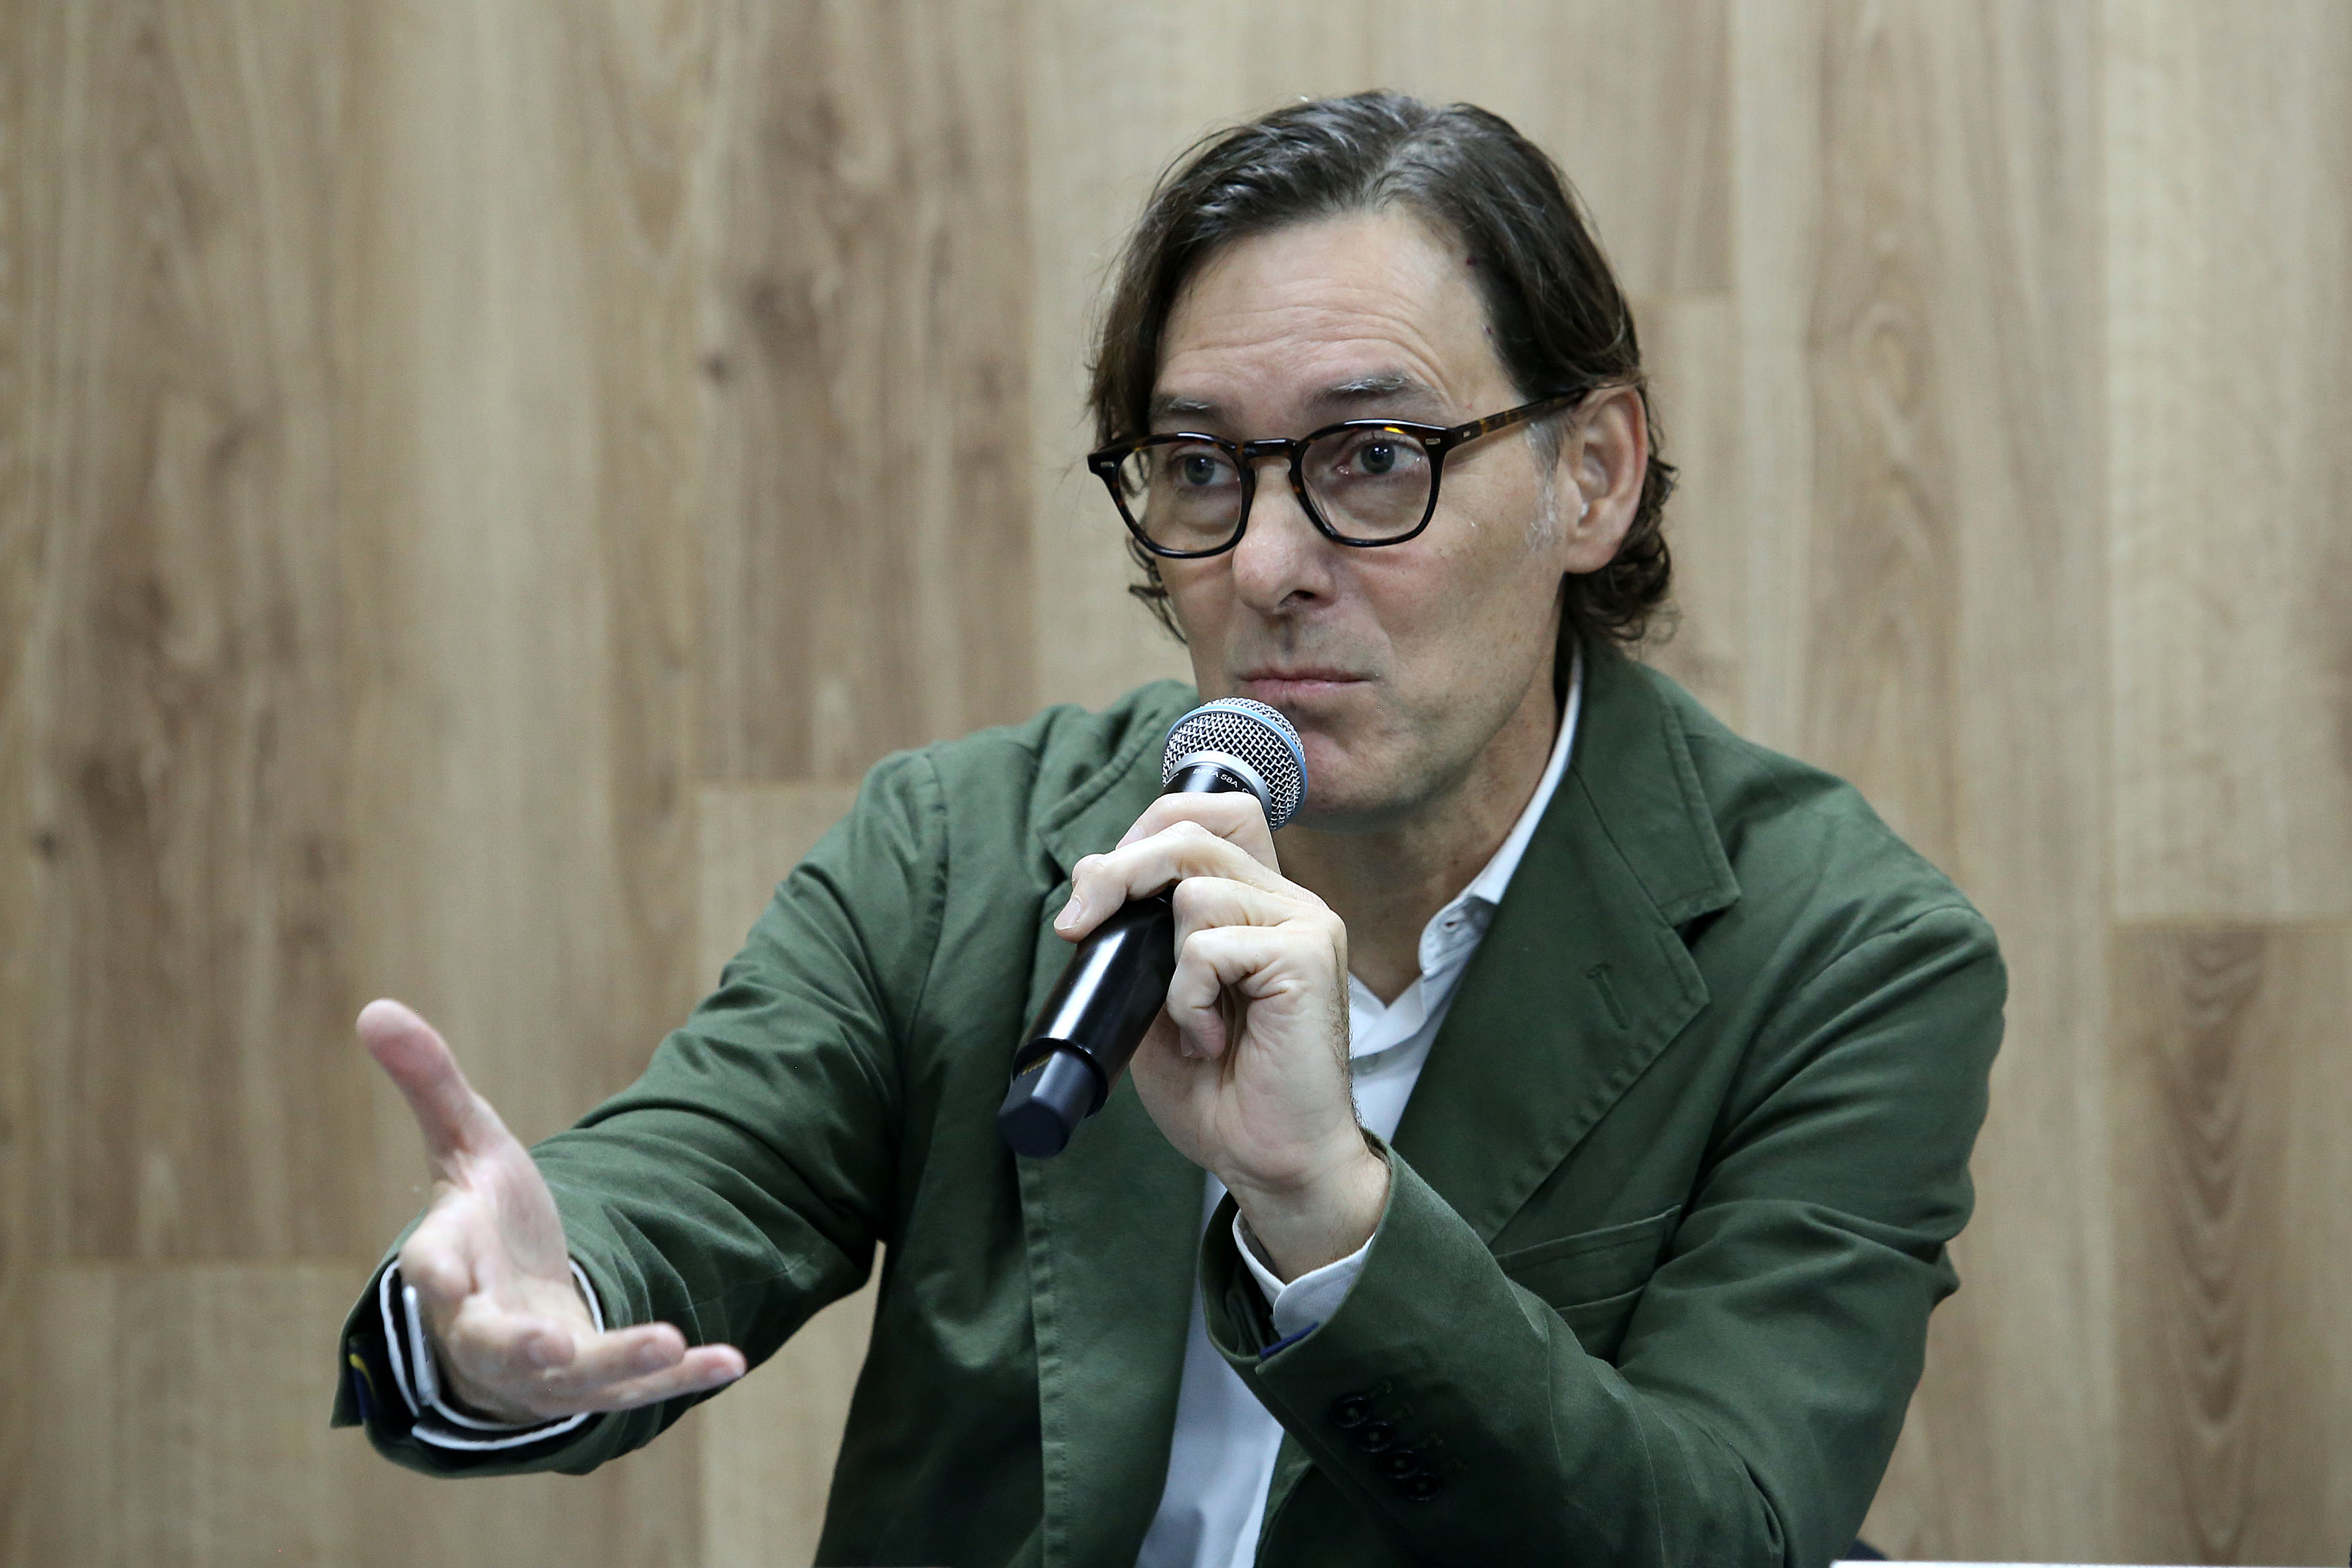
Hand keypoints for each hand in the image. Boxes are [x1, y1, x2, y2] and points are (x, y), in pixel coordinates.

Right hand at [360, 999, 745, 1421]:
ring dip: (619, 1360)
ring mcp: (543, 1368)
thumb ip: (431, 1085)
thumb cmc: (483, 1223)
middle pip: (495, 1345)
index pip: (431, 1267)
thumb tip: (375, 1007)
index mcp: (448, 1266)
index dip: (435, 1270)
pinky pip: (640, 1388)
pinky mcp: (595, 1382)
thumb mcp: (464, 1147)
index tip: (441, 1274)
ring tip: (666, 1340)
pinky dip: (684, 1377)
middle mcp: (486, 1329)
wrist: (508, 1309)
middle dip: (522, 1347)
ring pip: (577, 1377)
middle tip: (550, 1346)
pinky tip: (731, 1359)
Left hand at [1056, 794, 1388, 1279]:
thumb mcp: (1156, 999)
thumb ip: (1137, 937)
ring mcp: (1305, 924)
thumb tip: (1093, 878)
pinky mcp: (1308, 956)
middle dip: (1118, 871)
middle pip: (1191, 832)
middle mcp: (1289, 901)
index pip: (1212, 812)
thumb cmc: (1220, 1090)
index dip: (1148, 830)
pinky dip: (1188, 997)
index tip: (1102, 890)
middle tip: (1080, 925)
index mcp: (1258, 902)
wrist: (1273, 1161)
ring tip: (1190, 1024)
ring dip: (1167, 967)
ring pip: (1194, 889)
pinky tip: (1208, 1038)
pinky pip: (1209, 945)